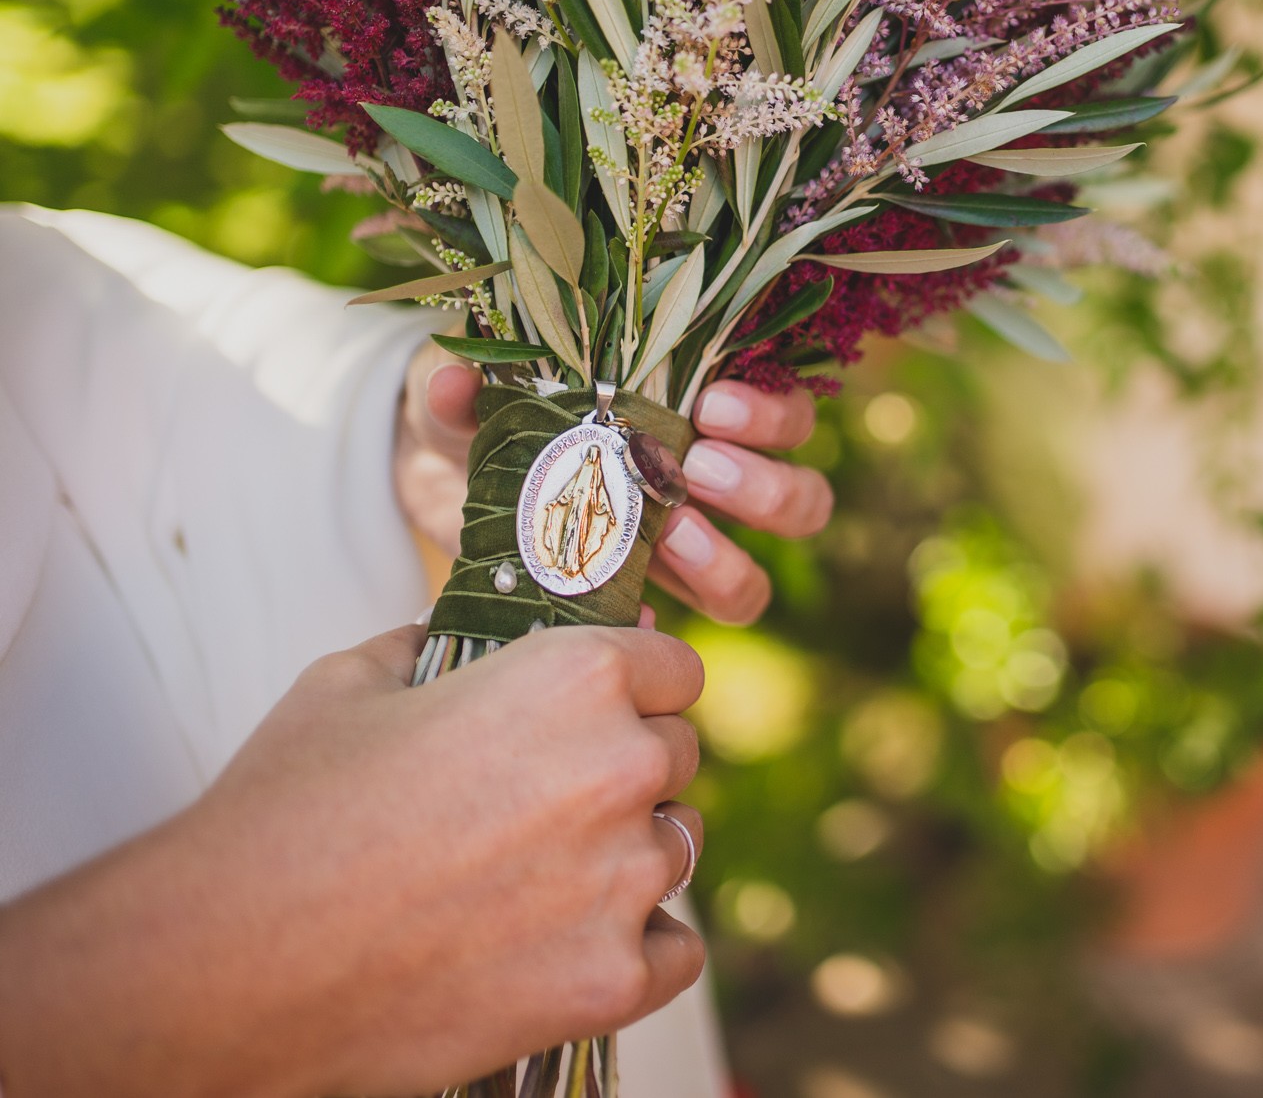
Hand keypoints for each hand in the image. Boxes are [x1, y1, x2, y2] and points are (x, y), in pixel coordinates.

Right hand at [0, 624, 706, 1097]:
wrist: (228, 963)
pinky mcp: (612, 979)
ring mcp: (624, 880)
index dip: (639, 688)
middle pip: (679, 757)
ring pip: (678, 847)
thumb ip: (434, 648)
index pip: (675, 669)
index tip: (611, 711)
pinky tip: (568, 942)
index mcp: (575, 679)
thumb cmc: (285, 818)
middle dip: (626, 772)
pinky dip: (636, 948)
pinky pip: (677, 948)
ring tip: (538, 876)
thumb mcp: (352, 685)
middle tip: (545, 804)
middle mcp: (620, 769)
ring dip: (630, 855)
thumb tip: (461, 638)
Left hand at [395, 345, 833, 624]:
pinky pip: (670, 634)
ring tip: (671, 540)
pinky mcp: (632, 605)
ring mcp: (677, 553)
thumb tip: (455, 385)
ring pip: (754, 579)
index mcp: (697, 416)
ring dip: (727, 564)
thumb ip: (464, 383)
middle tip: (694, 469)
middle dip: (760, 489)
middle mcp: (707, 487)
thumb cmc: (486, 409)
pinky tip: (618, 612)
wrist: (441, 480)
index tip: (711, 406)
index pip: (783, 415)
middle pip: (798, 501)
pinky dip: (648, 627)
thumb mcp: (474, 381)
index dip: (770, 415)